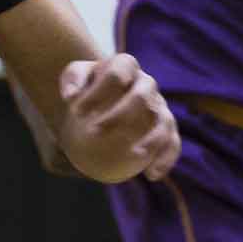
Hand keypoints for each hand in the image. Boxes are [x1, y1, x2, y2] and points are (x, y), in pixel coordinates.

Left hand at [58, 53, 178, 182]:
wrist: (106, 92)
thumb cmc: (88, 85)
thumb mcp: (75, 75)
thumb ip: (72, 80)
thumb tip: (70, 96)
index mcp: (126, 66)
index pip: (116, 74)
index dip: (98, 91)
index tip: (76, 111)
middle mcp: (146, 83)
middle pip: (141, 97)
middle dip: (120, 114)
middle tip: (94, 131)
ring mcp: (159, 104)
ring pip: (164, 120)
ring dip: (153, 138)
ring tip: (136, 154)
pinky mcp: (166, 125)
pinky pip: (172, 142)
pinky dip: (166, 158)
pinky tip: (151, 176)